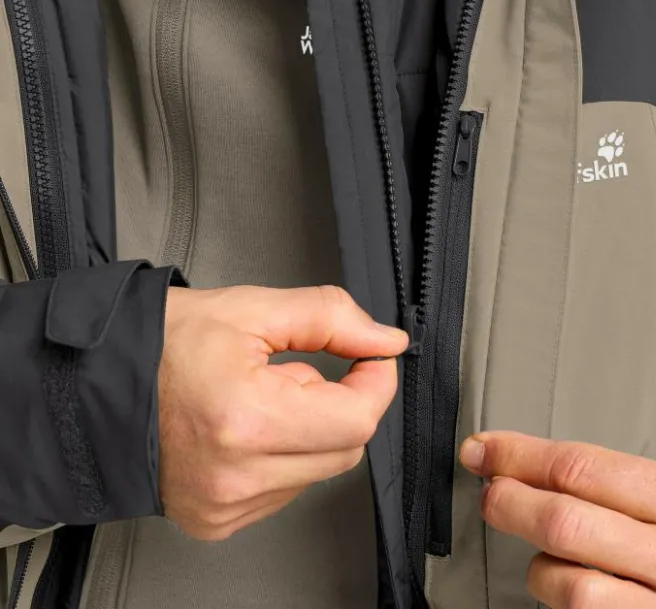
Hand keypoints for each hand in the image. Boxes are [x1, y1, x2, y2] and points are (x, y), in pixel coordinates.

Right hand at [159, 284, 406, 539]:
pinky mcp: (218, 521)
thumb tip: (384, 341)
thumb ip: (330, 318)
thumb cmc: (162, 343)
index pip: (357, 419)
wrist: (97, 381)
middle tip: (296, 371)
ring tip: (260, 397)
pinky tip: (247, 427)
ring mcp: (225, 505)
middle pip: (345, 448)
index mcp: (245, 420)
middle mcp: (235, 476)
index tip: (370, 357)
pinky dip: (283, 455)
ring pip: (318, 470)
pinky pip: (286, 490)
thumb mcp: (253, 309)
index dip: (375, 381)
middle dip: (339, 403)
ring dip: (309, 430)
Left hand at [460, 432, 655, 607]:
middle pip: (566, 524)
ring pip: (569, 587)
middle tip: (490, 493)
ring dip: (539, 567)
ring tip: (548, 555)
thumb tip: (520, 466)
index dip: (518, 456)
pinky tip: (571, 585)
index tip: (482, 450)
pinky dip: (565, 602)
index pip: (581, 468)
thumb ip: (608, 480)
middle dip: (510, 504)